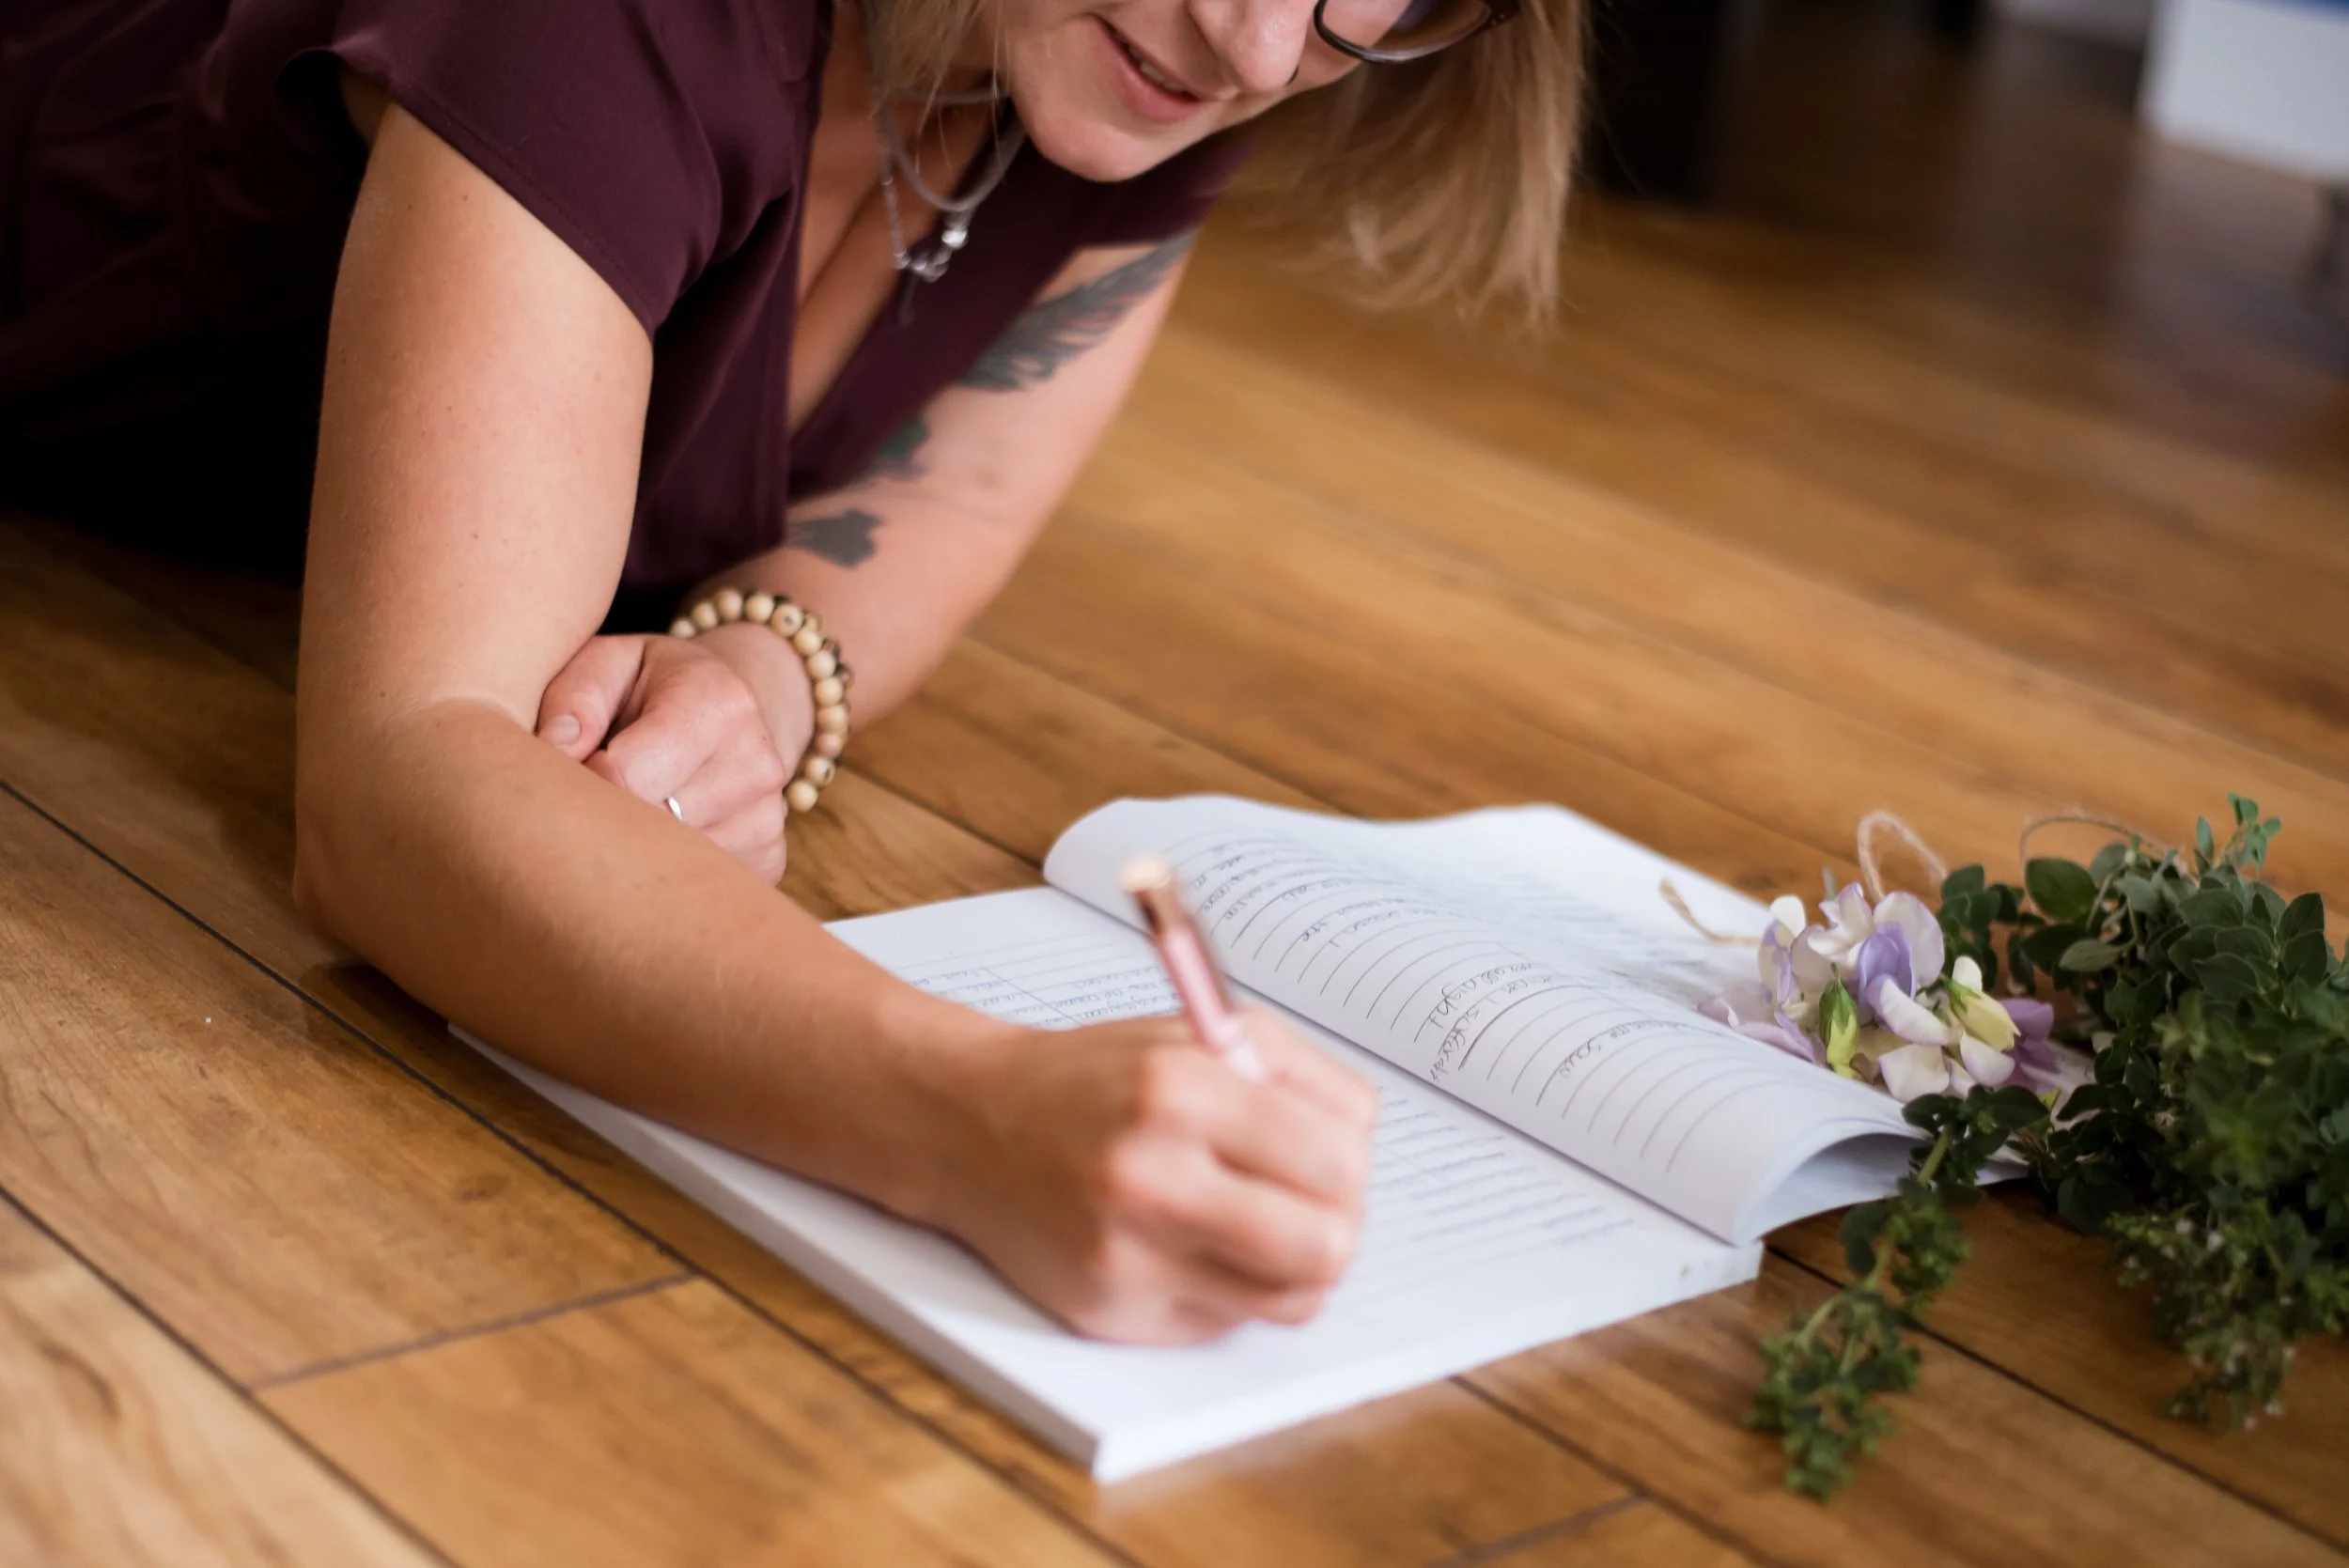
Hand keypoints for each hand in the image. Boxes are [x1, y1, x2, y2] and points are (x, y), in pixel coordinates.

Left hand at [535, 628, 809, 882]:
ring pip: (667, 868)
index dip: (576, 784)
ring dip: (633, 850)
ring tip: (627, 813)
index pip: (625, 776)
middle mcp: (756, 763)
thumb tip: (555, 749)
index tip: (567, 775)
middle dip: (604, 822)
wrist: (729, 713)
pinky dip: (665, 875)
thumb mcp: (608, 663)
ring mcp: (768, 820)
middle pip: (646, 829)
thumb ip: (575, 697)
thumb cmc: (651, 688)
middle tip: (588, 801)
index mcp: (718, 702)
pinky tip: (659, 839)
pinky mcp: (769, 862)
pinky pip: (694, 892)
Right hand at [933, 1008, 1380, 1343]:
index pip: (1337, 1160)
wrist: (967, 1124)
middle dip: (1336, 1223)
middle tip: (1309, 1201)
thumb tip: (1362, 1145)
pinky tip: (1193, 1245)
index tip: (1324, 1152)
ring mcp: (1126, 1258)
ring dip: (1293, 1267)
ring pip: (1291, 1302)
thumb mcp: (1199, 1032)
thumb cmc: (1097, 1078)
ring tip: (1258, 1225)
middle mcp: (1150, 1178)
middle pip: (1326, 1247)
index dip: (1347, 1161)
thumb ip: (1296, 1076)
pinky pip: (1227, 1325)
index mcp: (1180, 1091)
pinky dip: (1231, 1289)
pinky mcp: (1110, 1315)